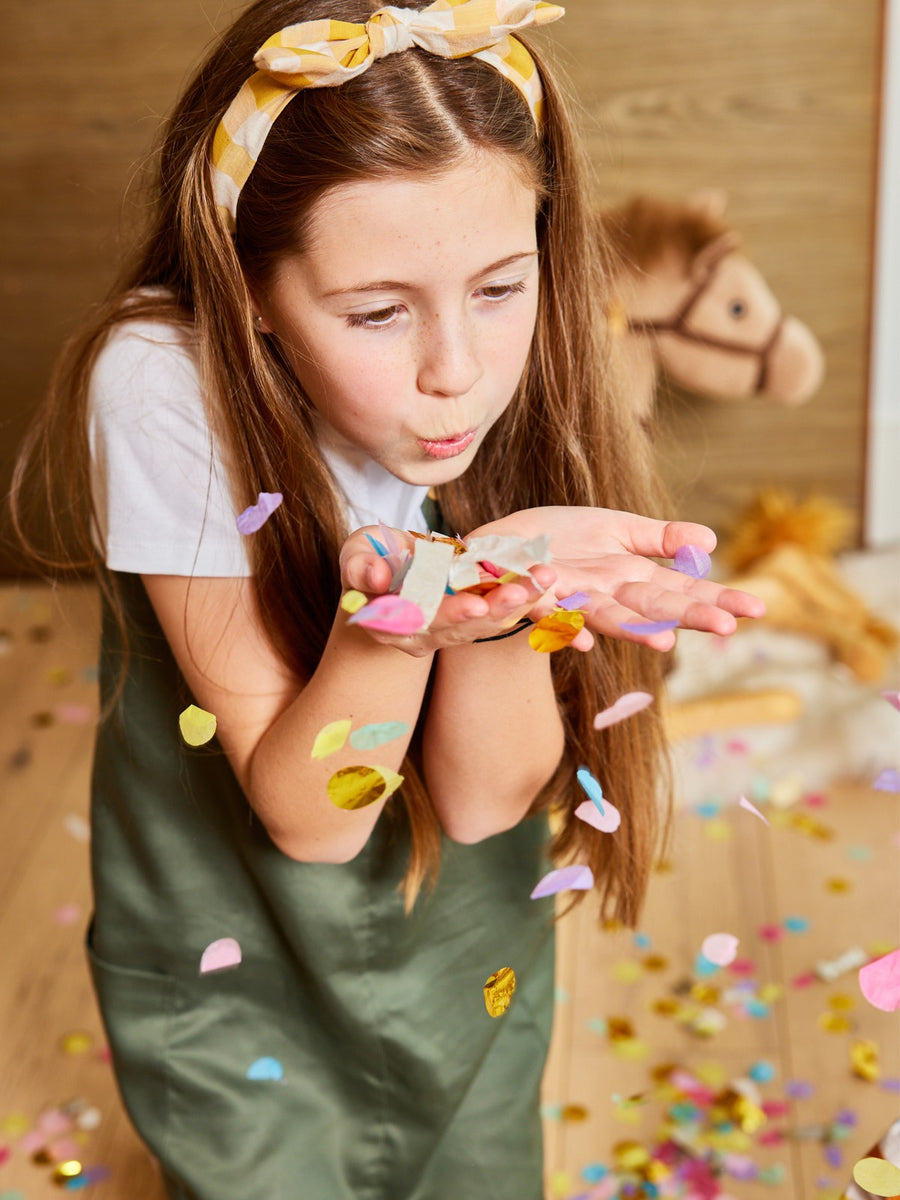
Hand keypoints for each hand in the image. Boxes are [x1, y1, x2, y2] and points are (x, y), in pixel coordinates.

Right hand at [339, 526, 559, 655]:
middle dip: (495, 608)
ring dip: (518, 602)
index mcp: (388, 625)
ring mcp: (446, 634)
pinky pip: (499, 616)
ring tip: (544, 579)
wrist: (382, 573)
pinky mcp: (468, 624)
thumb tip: (376, 577)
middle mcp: (420, 638)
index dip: (448, 613)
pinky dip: (524, 601)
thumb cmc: (367, 559)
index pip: (420, 621)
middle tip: (524, 591)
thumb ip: (360, 566)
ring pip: (486, 623)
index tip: (475, 604)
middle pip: (461, 627)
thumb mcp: (355, 554)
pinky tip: (546, 582)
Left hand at [468, 507, 765, 651]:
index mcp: (629, 578)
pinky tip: (582, 641)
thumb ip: (659, 539)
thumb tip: (711, 541)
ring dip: (634, 632)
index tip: (757, 610)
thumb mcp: (616, 530)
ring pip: (606, 618)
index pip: (682, 592)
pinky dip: (562, 627)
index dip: (716, 601)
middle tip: (728, 629)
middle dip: (689, 618)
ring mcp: (569, 599)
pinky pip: (546, 612)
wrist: (500, 544)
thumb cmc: (560, 539)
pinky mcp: (530, 595)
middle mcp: (606, 595)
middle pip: (653, 609)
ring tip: (664, 646)